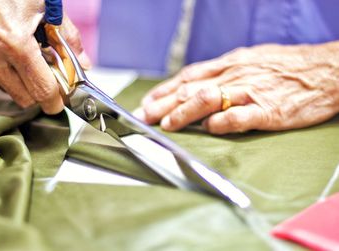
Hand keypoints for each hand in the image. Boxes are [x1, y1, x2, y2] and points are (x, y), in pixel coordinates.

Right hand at [0, 0, 89, 113]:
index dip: (57, 100)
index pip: (43, 91)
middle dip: (43, 93)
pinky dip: (11, 73)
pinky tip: (17, 56)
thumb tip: (84, 64)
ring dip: (26, 83)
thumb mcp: (48, 6)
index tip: (64, 99)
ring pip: (11, 90)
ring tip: (33, 59)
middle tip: (53, 76)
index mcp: (16, 44)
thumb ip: (69, 38)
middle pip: (27, 99)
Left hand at [134, 42, 338, 133]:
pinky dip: (221, 123)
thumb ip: (224, 75)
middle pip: (191, 89)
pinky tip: (208, 129)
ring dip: (184, 112)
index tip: (148, 101)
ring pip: (209, 99)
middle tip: (144, 116)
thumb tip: (199, 89)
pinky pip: (240, 116)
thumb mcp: (250, 61)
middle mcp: (235, 75)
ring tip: (166, 124)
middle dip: (164, 103)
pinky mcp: (269, 110)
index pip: (188, 77)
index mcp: (230, 64)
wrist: (326, 70)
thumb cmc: (286, 67)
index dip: (165, 90)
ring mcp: (251, 92)